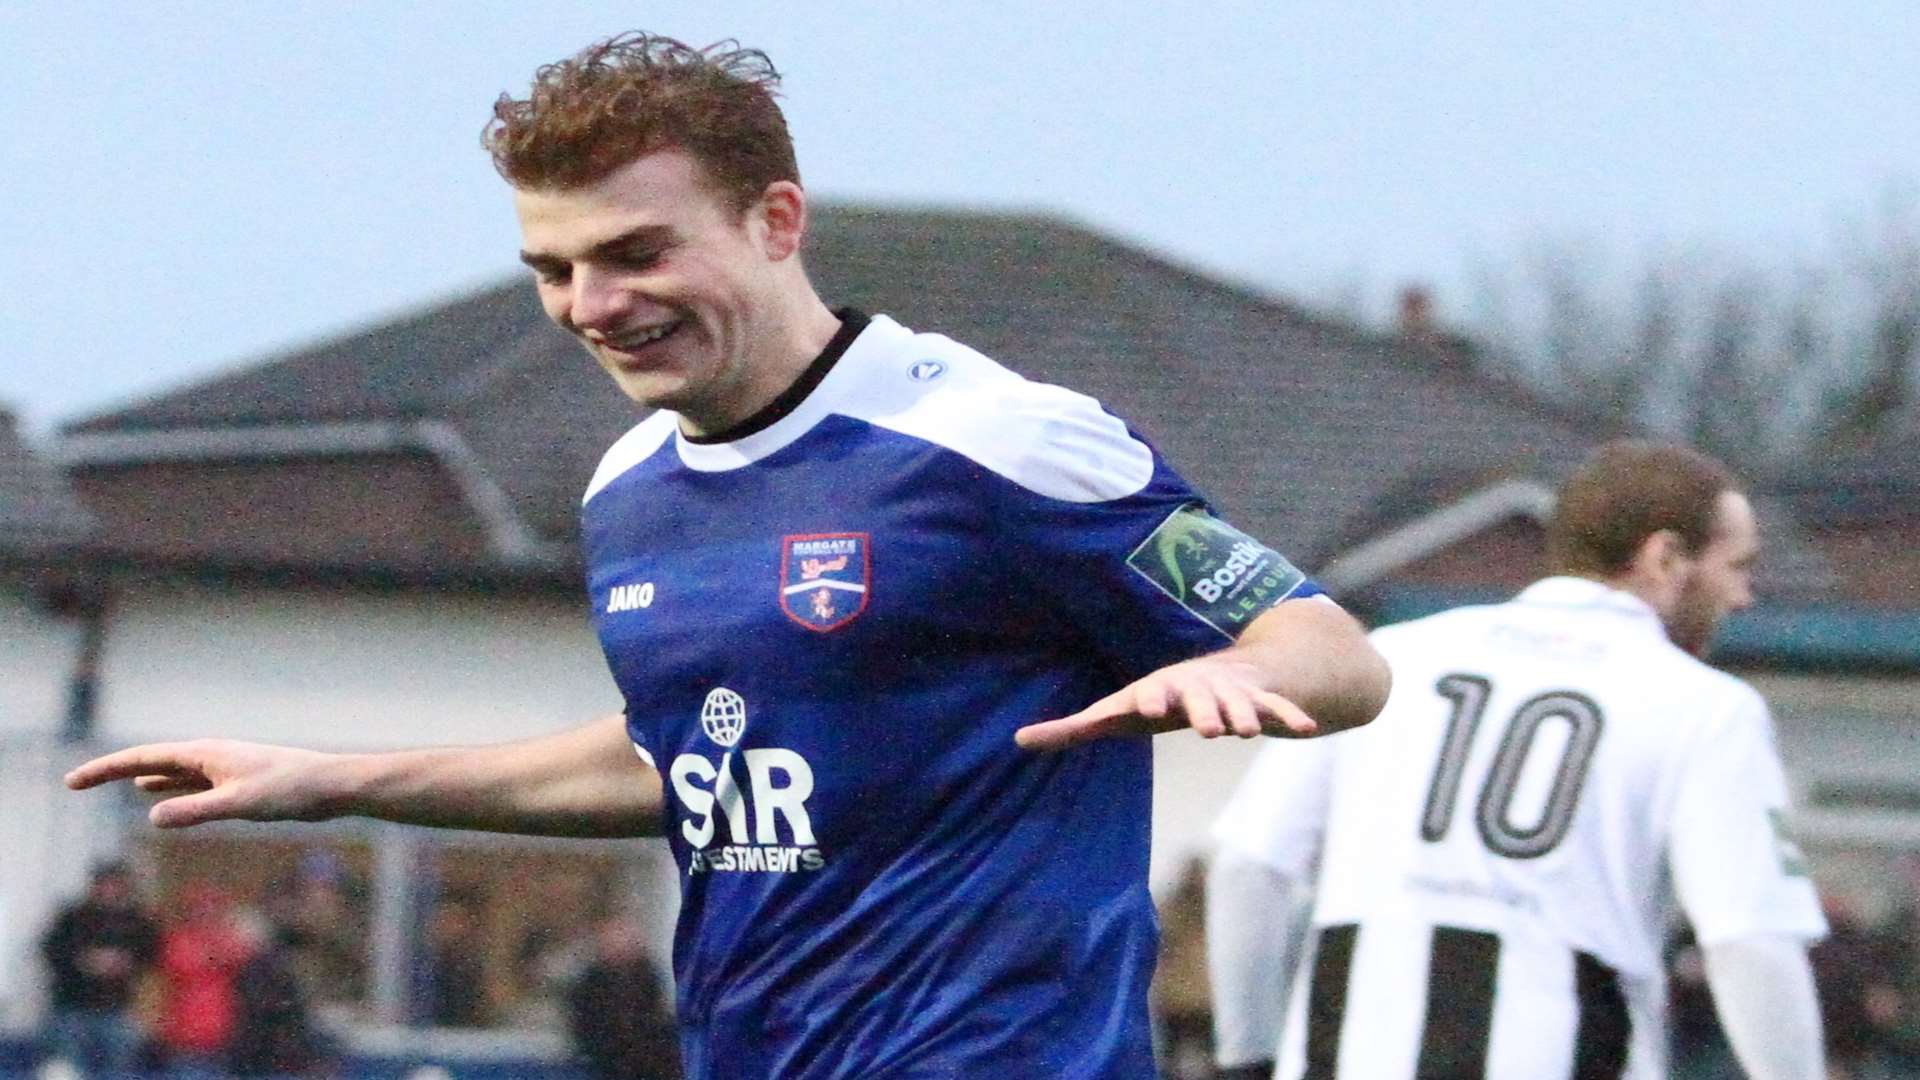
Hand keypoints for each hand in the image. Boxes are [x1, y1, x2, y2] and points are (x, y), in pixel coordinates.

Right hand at [66, 740, 347, 828]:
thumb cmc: (291, 791)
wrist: (333, 785)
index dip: (104, 770)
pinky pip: (190, 780)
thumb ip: (196, 811)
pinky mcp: (238, 780)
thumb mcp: (239, 804)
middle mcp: (211, 754)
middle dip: (113, 771)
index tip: (71, 782)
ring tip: (114, 780)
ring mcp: (224, 766)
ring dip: (140, 775)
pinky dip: (168, 784)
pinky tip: (158, 790)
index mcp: (205, 753)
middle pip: (150, 760)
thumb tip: (152, 816)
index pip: (141, 758)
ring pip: (171, 769)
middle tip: (75, 783)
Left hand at [1014, 653, 1316, 751]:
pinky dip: (1292, 714)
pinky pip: (1280, 707)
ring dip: (1246, 714)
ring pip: (1241, 702)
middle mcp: (1196, 686)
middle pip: (1199, 697)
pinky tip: (1311, 727)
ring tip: (1250, 731)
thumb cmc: (1162, 699)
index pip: (1151, 693)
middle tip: (1207, 728)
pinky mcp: (1264, 699)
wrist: (1227, 667)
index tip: (1143, 705)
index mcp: (1160, 689)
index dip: (1147, 698)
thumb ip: (1075, 728)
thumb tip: (1018, 740)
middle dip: (1202, 709)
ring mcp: (1233, 692)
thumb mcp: (1120, 713)